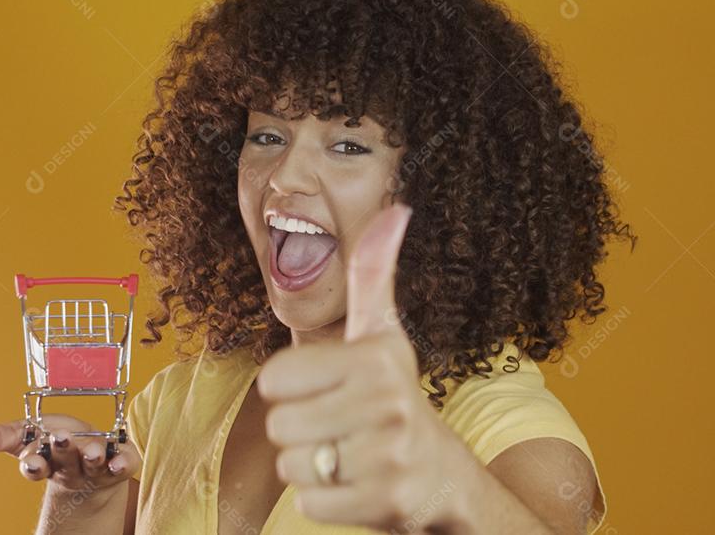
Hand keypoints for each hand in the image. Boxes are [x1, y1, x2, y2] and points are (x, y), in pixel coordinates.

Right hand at [0, 414, 139, 493]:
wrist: (96, 460)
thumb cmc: (58, 443)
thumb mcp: (26, 435)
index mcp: (46, 461)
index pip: (35, 466)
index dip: (33, 464)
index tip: (31, 460)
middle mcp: (70, 466)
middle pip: (64, 460)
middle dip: (62, 450)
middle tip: (60, 438)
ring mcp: (96, 467)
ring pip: (93, 463)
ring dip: (93, 456)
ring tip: (94, 451)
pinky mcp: (121, 463)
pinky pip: (123, 464)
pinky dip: (122, 462)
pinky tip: (120, 459)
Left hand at [258, 204, 467, 531]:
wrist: (440, 475)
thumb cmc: (393, 396)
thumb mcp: (384, 334)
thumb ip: (375, 273)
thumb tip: (397, 209)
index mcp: (377, 357)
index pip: (274, 378)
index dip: (291, 387)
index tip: (327, 388)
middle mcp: (388, 403)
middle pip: (278, 425)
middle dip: (299, 430)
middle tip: (337, 426)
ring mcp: (388, 456)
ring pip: (291, 466)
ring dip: (310, 466)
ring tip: (346, 454)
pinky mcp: (383, 502)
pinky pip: (308, 505)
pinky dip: (323, 501)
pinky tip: (354, 484)